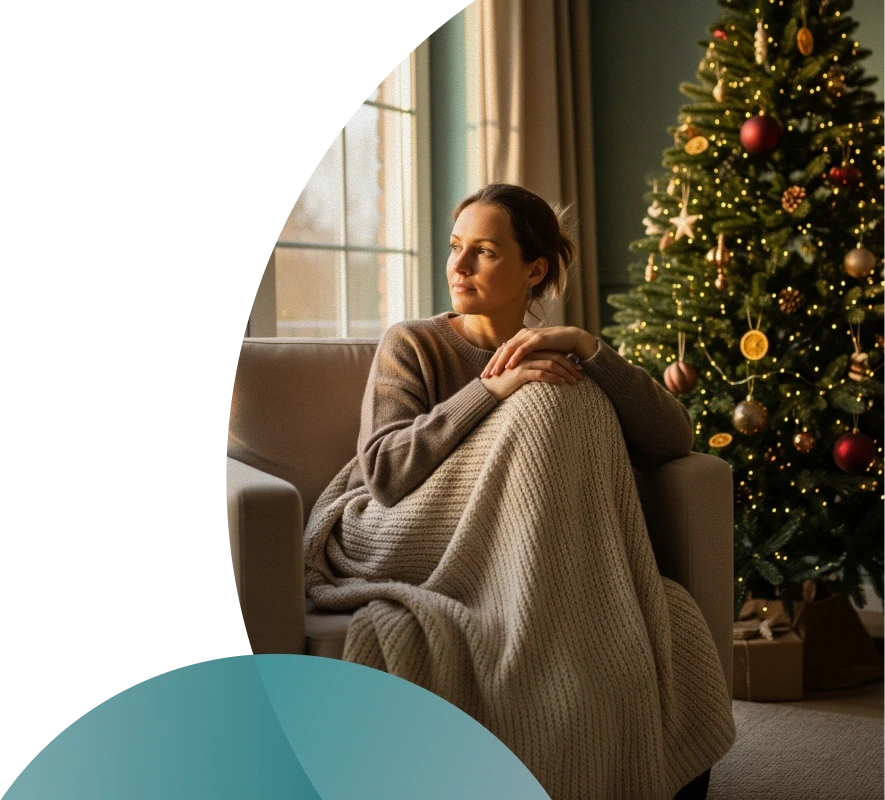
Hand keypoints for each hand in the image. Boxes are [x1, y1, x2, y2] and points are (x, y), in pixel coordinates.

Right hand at [480, 350, 582, 400]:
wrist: (488, 390)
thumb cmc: (503, 385)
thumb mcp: (519, 375)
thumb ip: (530, 370)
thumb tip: (544, 374)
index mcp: (528, 354)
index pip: (551, 353)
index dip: (566, 361)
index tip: (576, 370)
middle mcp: (527, 355)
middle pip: (554, 357)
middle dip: (569, 366)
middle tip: (580, 376)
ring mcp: (523, 363)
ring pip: (550, 364)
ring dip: (564, 373)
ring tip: (574, 382)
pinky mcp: (520, 373)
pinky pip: (541, 373)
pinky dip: (554, 378)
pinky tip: (561, 384)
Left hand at [481, 326, 597, 378]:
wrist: (572, 338)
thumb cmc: (555, 349)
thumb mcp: (537, 354)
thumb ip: (526, 358)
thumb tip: (514, 369)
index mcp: (520, 338)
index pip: (502, 351)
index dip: (492, 363)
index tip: (484, 375)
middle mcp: (522, 335)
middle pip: (502, 350)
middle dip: (492, 364)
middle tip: (484, 376)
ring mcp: (529, 335)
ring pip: (510, 349)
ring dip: (500, 362)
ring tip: (494, 373)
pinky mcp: (538, 339)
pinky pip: (523, 349)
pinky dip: (515, 358)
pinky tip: (509, 366)